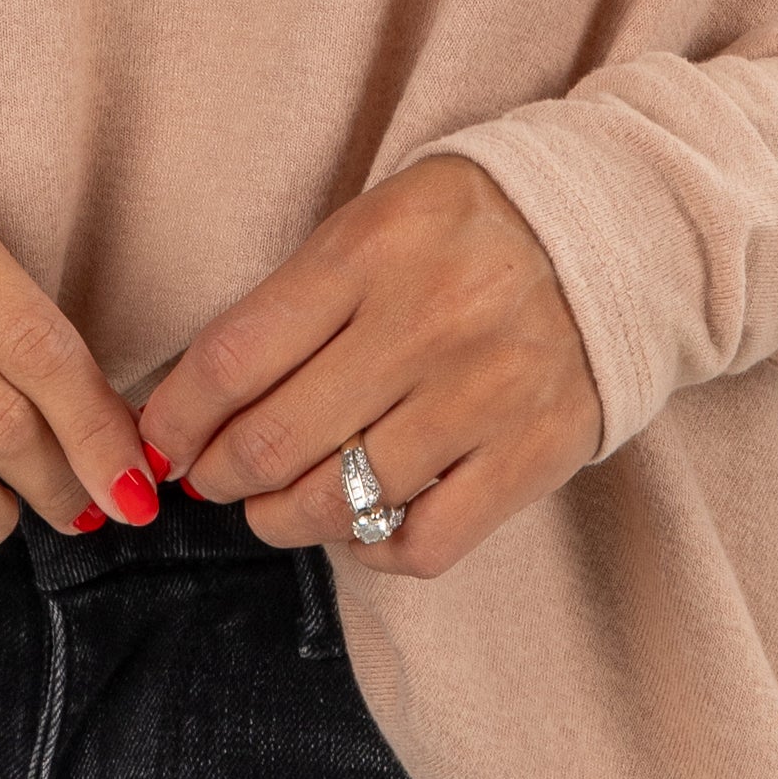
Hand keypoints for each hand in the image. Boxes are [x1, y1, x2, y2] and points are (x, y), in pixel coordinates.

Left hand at [137, 156, 601, 579]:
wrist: (616, 233)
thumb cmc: (463, 233)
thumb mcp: (371, 227)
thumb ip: (290, 305)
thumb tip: (194, 404)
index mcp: (371, 252)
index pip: (235, 357)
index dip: (179, 416)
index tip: (161, 438)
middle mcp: (426, 324)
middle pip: (275, 440)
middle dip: (217, 476)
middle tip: (208, 478)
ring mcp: (482, 395)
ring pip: (340, 501)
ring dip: (280, 518)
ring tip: (272, 506)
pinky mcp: (532, 454)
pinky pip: (425, 543)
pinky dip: (372, 551)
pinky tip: (358, 527)